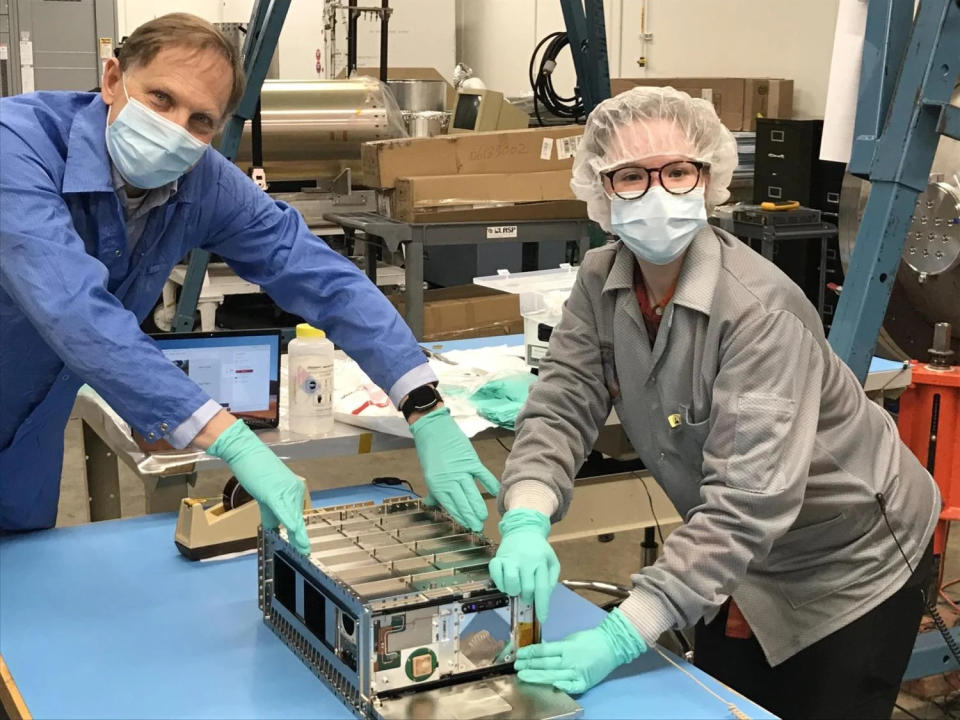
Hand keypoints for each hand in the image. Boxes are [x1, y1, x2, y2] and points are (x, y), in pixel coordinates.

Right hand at [205, 419, 309, 554]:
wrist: (245, 452)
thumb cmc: (255, 471)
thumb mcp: (266, 496)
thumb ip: (272, 514)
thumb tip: (273, 532)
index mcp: (295, 490)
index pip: (298, 516)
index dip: (300, 534)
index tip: (305, 548)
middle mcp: (295, 490)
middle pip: (297, 519)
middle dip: (299, 538)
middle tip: (305, 553)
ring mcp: (287, 490)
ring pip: (293, 518)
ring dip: (297, 536)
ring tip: (302, 550)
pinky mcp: (275, 492)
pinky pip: (283, 510)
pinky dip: (289, 522)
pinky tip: (294, 532)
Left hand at [409, 408, 499, 531]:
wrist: (434, 430)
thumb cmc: (430, 452)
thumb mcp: (429, 474)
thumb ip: (433, 491)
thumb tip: (429, 504)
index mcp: (438, 486)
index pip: (451, 507)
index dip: (460, 519)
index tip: (467, 527)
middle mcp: (450, 480)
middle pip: (463, 503)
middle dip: (471, 518)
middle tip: (478, 528)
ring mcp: (462, 471)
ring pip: (473, 494)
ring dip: (479, 508)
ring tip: (484, 518)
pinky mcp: (471, 461)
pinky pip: (483, 476)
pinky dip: (491, 485)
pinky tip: (495, 494)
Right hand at [489, 508, 558, 621]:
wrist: (523, 529)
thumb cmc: (538, 549)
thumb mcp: (552, 561)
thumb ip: (550, 580)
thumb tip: (544, 597)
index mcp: (541, 562)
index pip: (542, 588)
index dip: (542, 606)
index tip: (542, 618)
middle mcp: (526, 561)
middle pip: (526, 589)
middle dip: (528, 598)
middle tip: (528, 596)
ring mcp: (510, 559)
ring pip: (510, 583)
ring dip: (513, 591)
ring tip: (516, 589)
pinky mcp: (498, 557)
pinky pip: (495, 574)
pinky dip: (499, 582)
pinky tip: (505, 582)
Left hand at [515, 608, 646, 693]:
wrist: (612, 646)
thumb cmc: (590, 640)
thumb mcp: (570, 638)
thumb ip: (555, 646)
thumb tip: (539, 649)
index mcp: (567, 646)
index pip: (544, 650)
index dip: (530, 653)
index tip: (519, 654)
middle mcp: (570, 660)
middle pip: (546, 664)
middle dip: (529, 665)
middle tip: (516, 667)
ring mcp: (577, 673)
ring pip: (553, 676)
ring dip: (537, 676)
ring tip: (523, 676)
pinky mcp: (584, 683)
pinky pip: (570, 687)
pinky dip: (560, 687)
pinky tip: (549, 687)